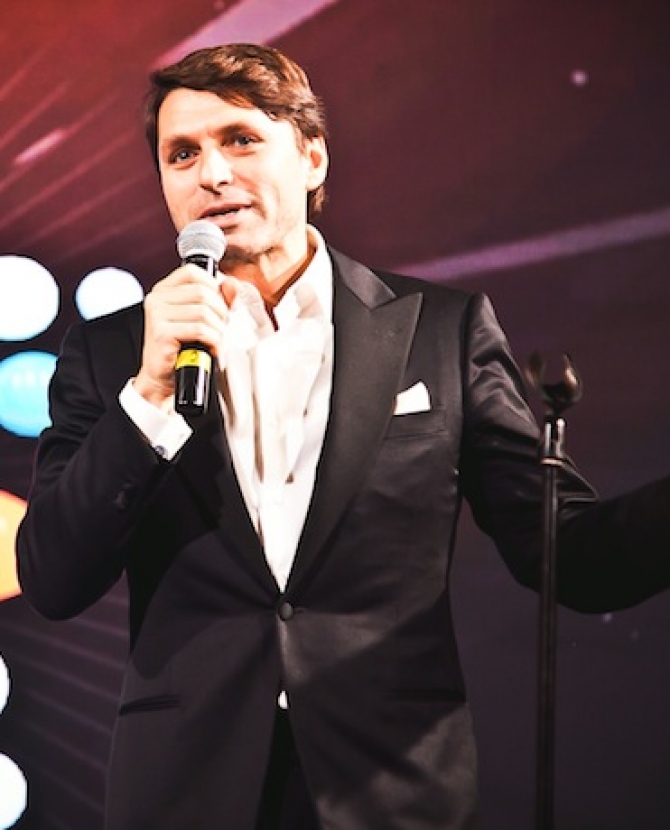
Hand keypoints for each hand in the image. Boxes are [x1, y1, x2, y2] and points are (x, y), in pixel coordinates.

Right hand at [134, 264, 227, 408]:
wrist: (163, 377)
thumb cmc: (182, 348)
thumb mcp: (201, 318)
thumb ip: (219, 299)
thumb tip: (233, 284)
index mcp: (164, 290)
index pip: (193, 272)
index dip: (213, 286)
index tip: (220, 305)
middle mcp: (157, 299)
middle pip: (203, 292)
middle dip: (220, 313)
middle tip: (220, 329)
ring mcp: (157, 314)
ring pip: (203, 311)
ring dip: (217, 330)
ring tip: (214, 341)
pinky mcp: (161, 332)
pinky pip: (199, 329)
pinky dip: (213, 341)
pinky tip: (210, 349)